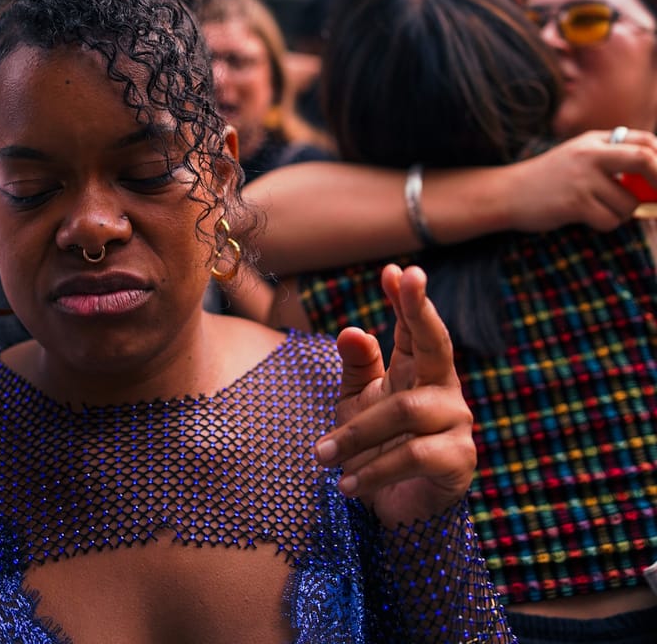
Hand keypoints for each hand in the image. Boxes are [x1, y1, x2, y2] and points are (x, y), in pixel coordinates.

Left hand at [315, 264, 474, 527]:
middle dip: (419, 308)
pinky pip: (414, 456)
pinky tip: (347, 483)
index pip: (413, 326)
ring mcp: (456, 422)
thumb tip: (351, 330)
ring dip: (357, 434)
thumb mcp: (357, 402)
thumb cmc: (375, 446)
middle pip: (435, 342)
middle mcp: (443, 387)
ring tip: (321, 456)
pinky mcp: (459, 460)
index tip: (394, 270)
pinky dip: (375, 470)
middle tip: (406, 276)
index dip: (406, 297)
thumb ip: (357, 366)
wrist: (396, 510)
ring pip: (405, 410)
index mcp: (417, 368)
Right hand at [506, 130, 656, 232]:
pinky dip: (605, 224)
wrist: (508, 192)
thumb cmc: (549, 178)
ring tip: (597, 209)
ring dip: (620, 213)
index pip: (645, 141)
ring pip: (628, 203)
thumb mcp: (578, 157)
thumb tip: (652, 181)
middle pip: (644, 159)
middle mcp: (590, 154)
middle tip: (656, 199)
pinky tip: (585, 218)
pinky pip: (610, 220)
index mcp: (595, 140)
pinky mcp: (576, 202)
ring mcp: (583, 178)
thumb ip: (611, 160)